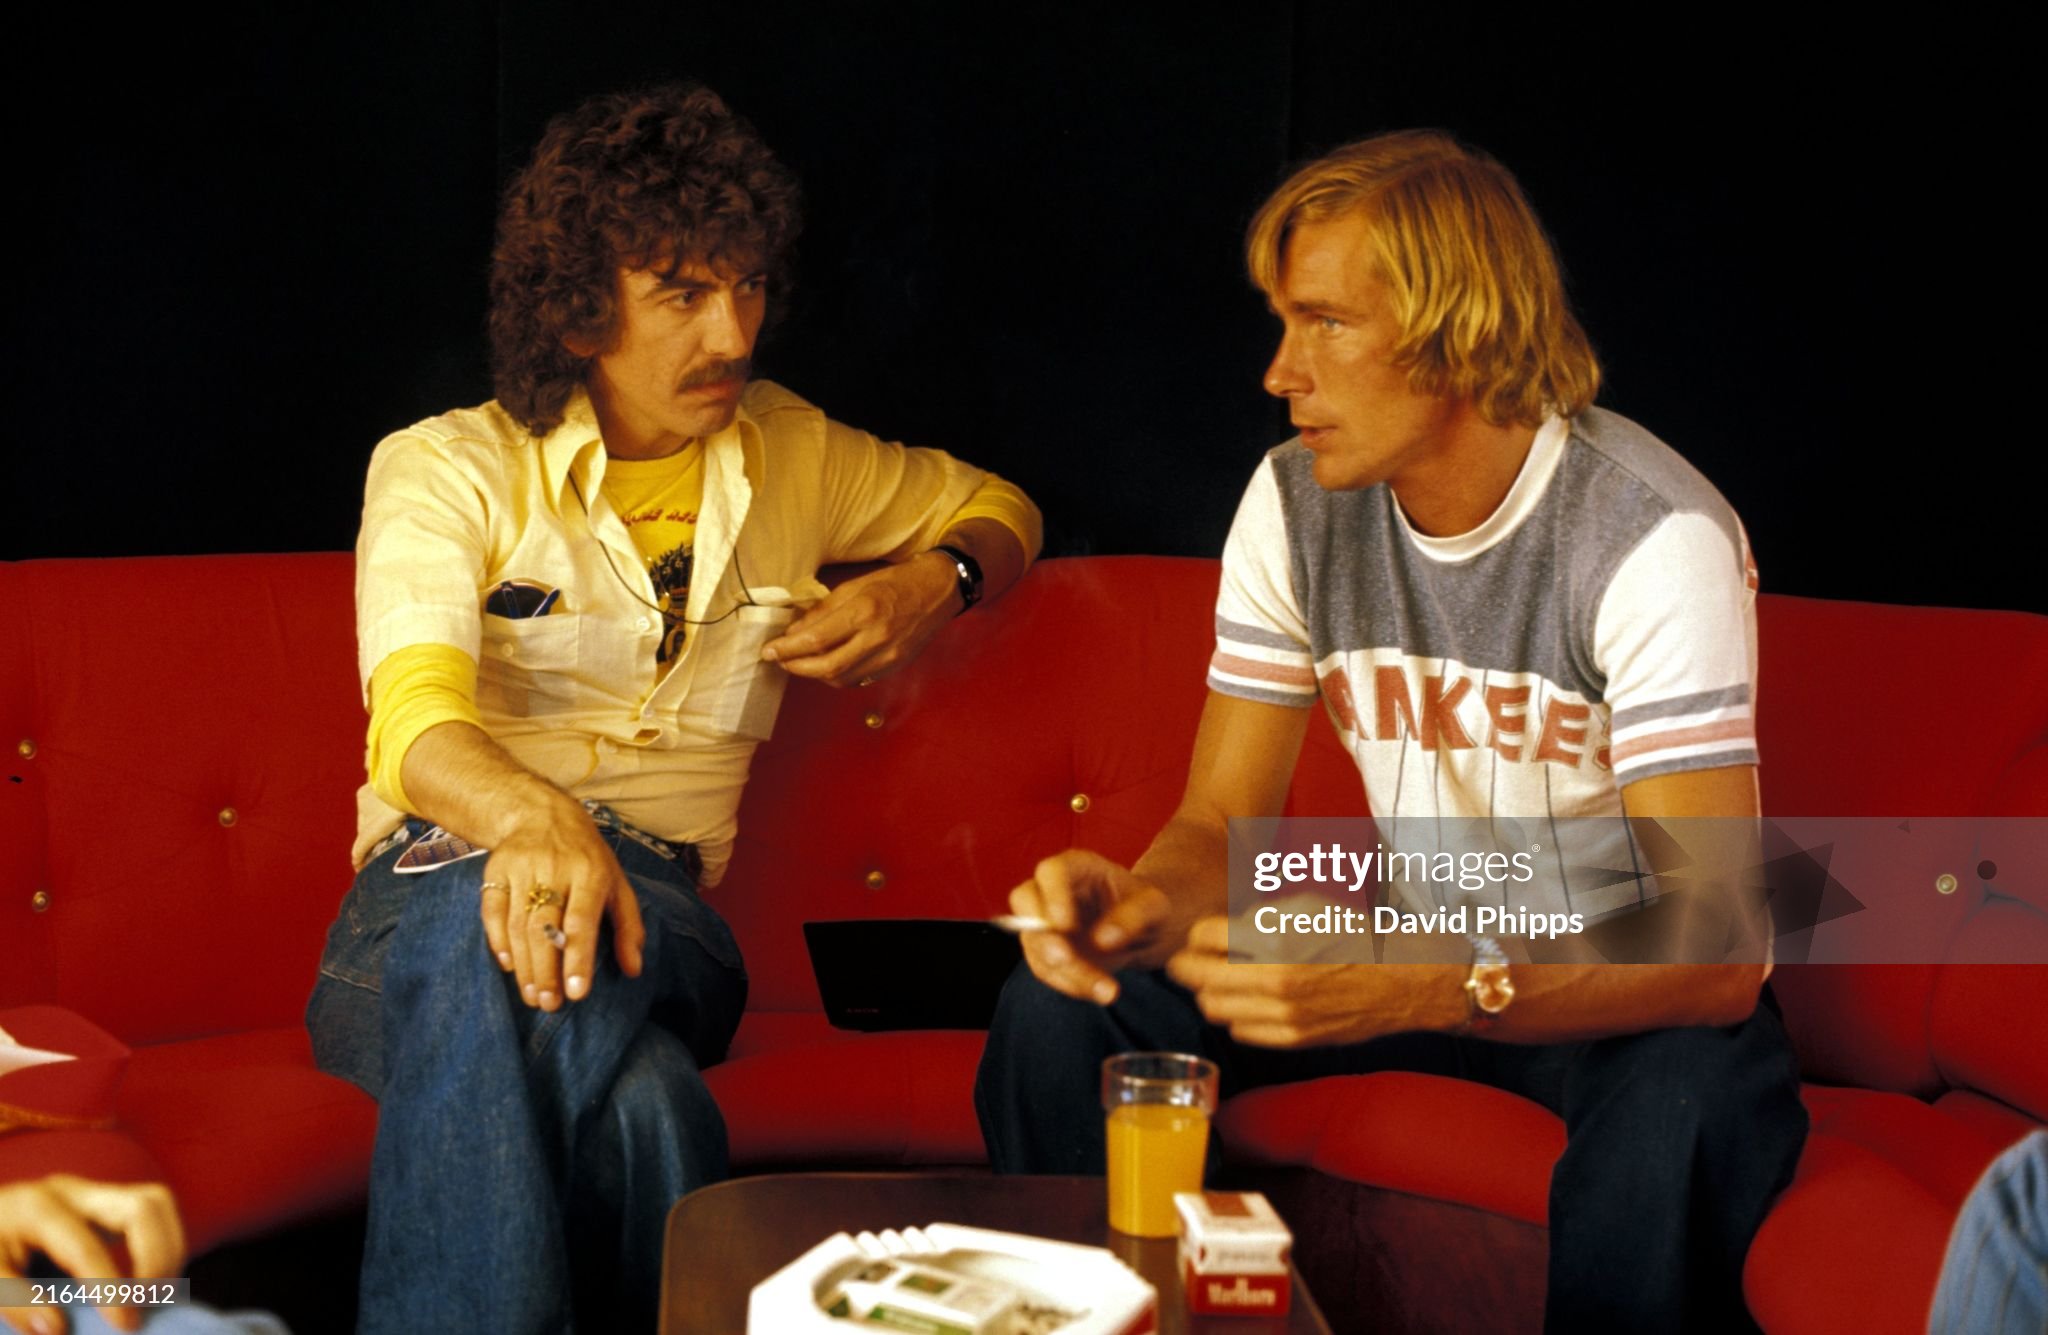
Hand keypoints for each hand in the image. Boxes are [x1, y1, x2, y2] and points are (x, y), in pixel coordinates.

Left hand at [0, 1177, 184, 1334]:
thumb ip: (13, 1300)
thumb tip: (57, 1328)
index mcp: (36, 1208)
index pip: (86, 1247)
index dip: (110, 1287)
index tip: (127, 1324)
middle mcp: (72, 1191)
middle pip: (143, 1206)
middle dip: (158, 1257)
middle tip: (149, 1303)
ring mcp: (92, 1192)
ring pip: (157, 1203)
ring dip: (169, 1249)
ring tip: (155, 1293)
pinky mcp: (103, 1202)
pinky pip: (153, 1213)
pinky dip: (163, 1244)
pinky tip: (148, 1279)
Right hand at [478, 800, 645, 1010]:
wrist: (542, 814)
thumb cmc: (588, 858)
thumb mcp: (617, 885)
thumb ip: (628, 927)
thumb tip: (633, 970)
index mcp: (590, 872)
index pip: (582, 920)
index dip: (578, 957)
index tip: (576, 992)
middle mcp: (555, 868)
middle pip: (546, 927)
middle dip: (547, 970)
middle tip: (549, 1004)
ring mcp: (522, 868)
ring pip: (519, 923)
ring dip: (524, 965)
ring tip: (532, 995)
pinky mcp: (495, 870)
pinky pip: (492, 910)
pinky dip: (498, 941)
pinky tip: (509, 966)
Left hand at [760, 553, 956, 686]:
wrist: (938, 590)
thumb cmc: (896, 582)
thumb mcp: (855, 585)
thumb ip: (823, 610)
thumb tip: (795, 631)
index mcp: (864, 610)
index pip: (816, 640)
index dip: (787, 649)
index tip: (769, 650)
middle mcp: (877, 637)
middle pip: (826, 667)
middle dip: (796, 667)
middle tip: (780, 660)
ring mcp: (888, 656)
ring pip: (841, 679)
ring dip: (815, 674)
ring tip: (802, 661)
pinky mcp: (894, 666)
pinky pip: (858, 680)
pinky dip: (838, 675)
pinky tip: (829, 664)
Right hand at [1011, 850, 1174, 1004]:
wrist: (1144, 930)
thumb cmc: (1147, 908)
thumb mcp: (1155, 907)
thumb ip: (1134, 915)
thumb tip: (1102, 940)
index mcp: (1077, 866)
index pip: (1051, 872)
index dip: (1053, 897)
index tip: (1066, 925)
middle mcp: (1052, 889)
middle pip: (1026, 902)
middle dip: (1041, 935)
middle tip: (1065, 960)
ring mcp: (1043, 920)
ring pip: (1035, 944)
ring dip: (1064, 972)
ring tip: (1106, 990)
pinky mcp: (1045, 949)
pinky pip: (1044, 969)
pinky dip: (1069, 984)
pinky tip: (1099, 990)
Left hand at [1167, 916, 1429, 1046]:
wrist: (1399, 978)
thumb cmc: (1351, 934)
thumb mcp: (1303, 906)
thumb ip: (1257, 918)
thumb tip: (1219, 934)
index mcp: (1275, 939)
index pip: (1202, 937)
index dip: (1196, 935)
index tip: (1200, 937)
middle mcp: (1274, 979)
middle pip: (1197, 977)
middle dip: (1187, 967)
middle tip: (1188, 962)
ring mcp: (1282, 1014)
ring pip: (1213, 1009)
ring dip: (1209, 994)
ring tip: (1219, 982)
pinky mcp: (1292, 1039)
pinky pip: (1240, 1031)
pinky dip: (1235, 1015)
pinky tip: (1248, 1002)